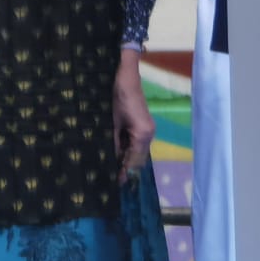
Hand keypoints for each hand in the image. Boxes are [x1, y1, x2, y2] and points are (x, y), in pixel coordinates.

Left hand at [113, 48, 153, 184]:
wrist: (125, 77)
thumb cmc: (117, 98)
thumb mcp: (112, 123)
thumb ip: (113, 143)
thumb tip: (111, 160)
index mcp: (142, 135)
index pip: (134, 161)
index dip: (125, 173)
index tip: (116, 184)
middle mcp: (149, 134)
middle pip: (139, 158)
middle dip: (127, 168)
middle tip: (112, 178)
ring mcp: (148, 129)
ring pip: (138, 152)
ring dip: (127, 159)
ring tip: (112, 168)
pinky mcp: (144, 125)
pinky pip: (137, 143)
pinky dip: (128, 149)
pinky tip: (117, 153)